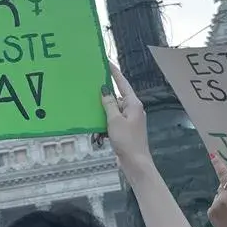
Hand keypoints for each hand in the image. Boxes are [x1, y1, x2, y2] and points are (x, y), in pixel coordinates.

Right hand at [100, 62, 152, 178]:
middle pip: (117, 97)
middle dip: (105, 94)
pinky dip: (104, 122)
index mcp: (134, 104)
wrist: (135, 163)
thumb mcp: (114, 120)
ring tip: (90, 108)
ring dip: (102, 111)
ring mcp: (129, 120)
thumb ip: (109, 104)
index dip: (114, 73)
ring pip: (113, 110)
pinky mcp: (125, 130)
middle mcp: (133, 110)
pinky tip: (96, 127)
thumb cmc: (127, 140)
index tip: (107, 63)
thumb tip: (105, 90)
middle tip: (92, 85)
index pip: (123, 84)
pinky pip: (112, 121)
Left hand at [207, 154, 226, 226]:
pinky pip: (214, 207)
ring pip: (218, 198)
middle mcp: (222, 197)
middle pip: (222, 187)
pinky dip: (219, 209)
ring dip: (223, 201)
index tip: (213, 156)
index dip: (219, 165)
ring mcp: (215, 205)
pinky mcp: (211, 213)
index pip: (224, 175)